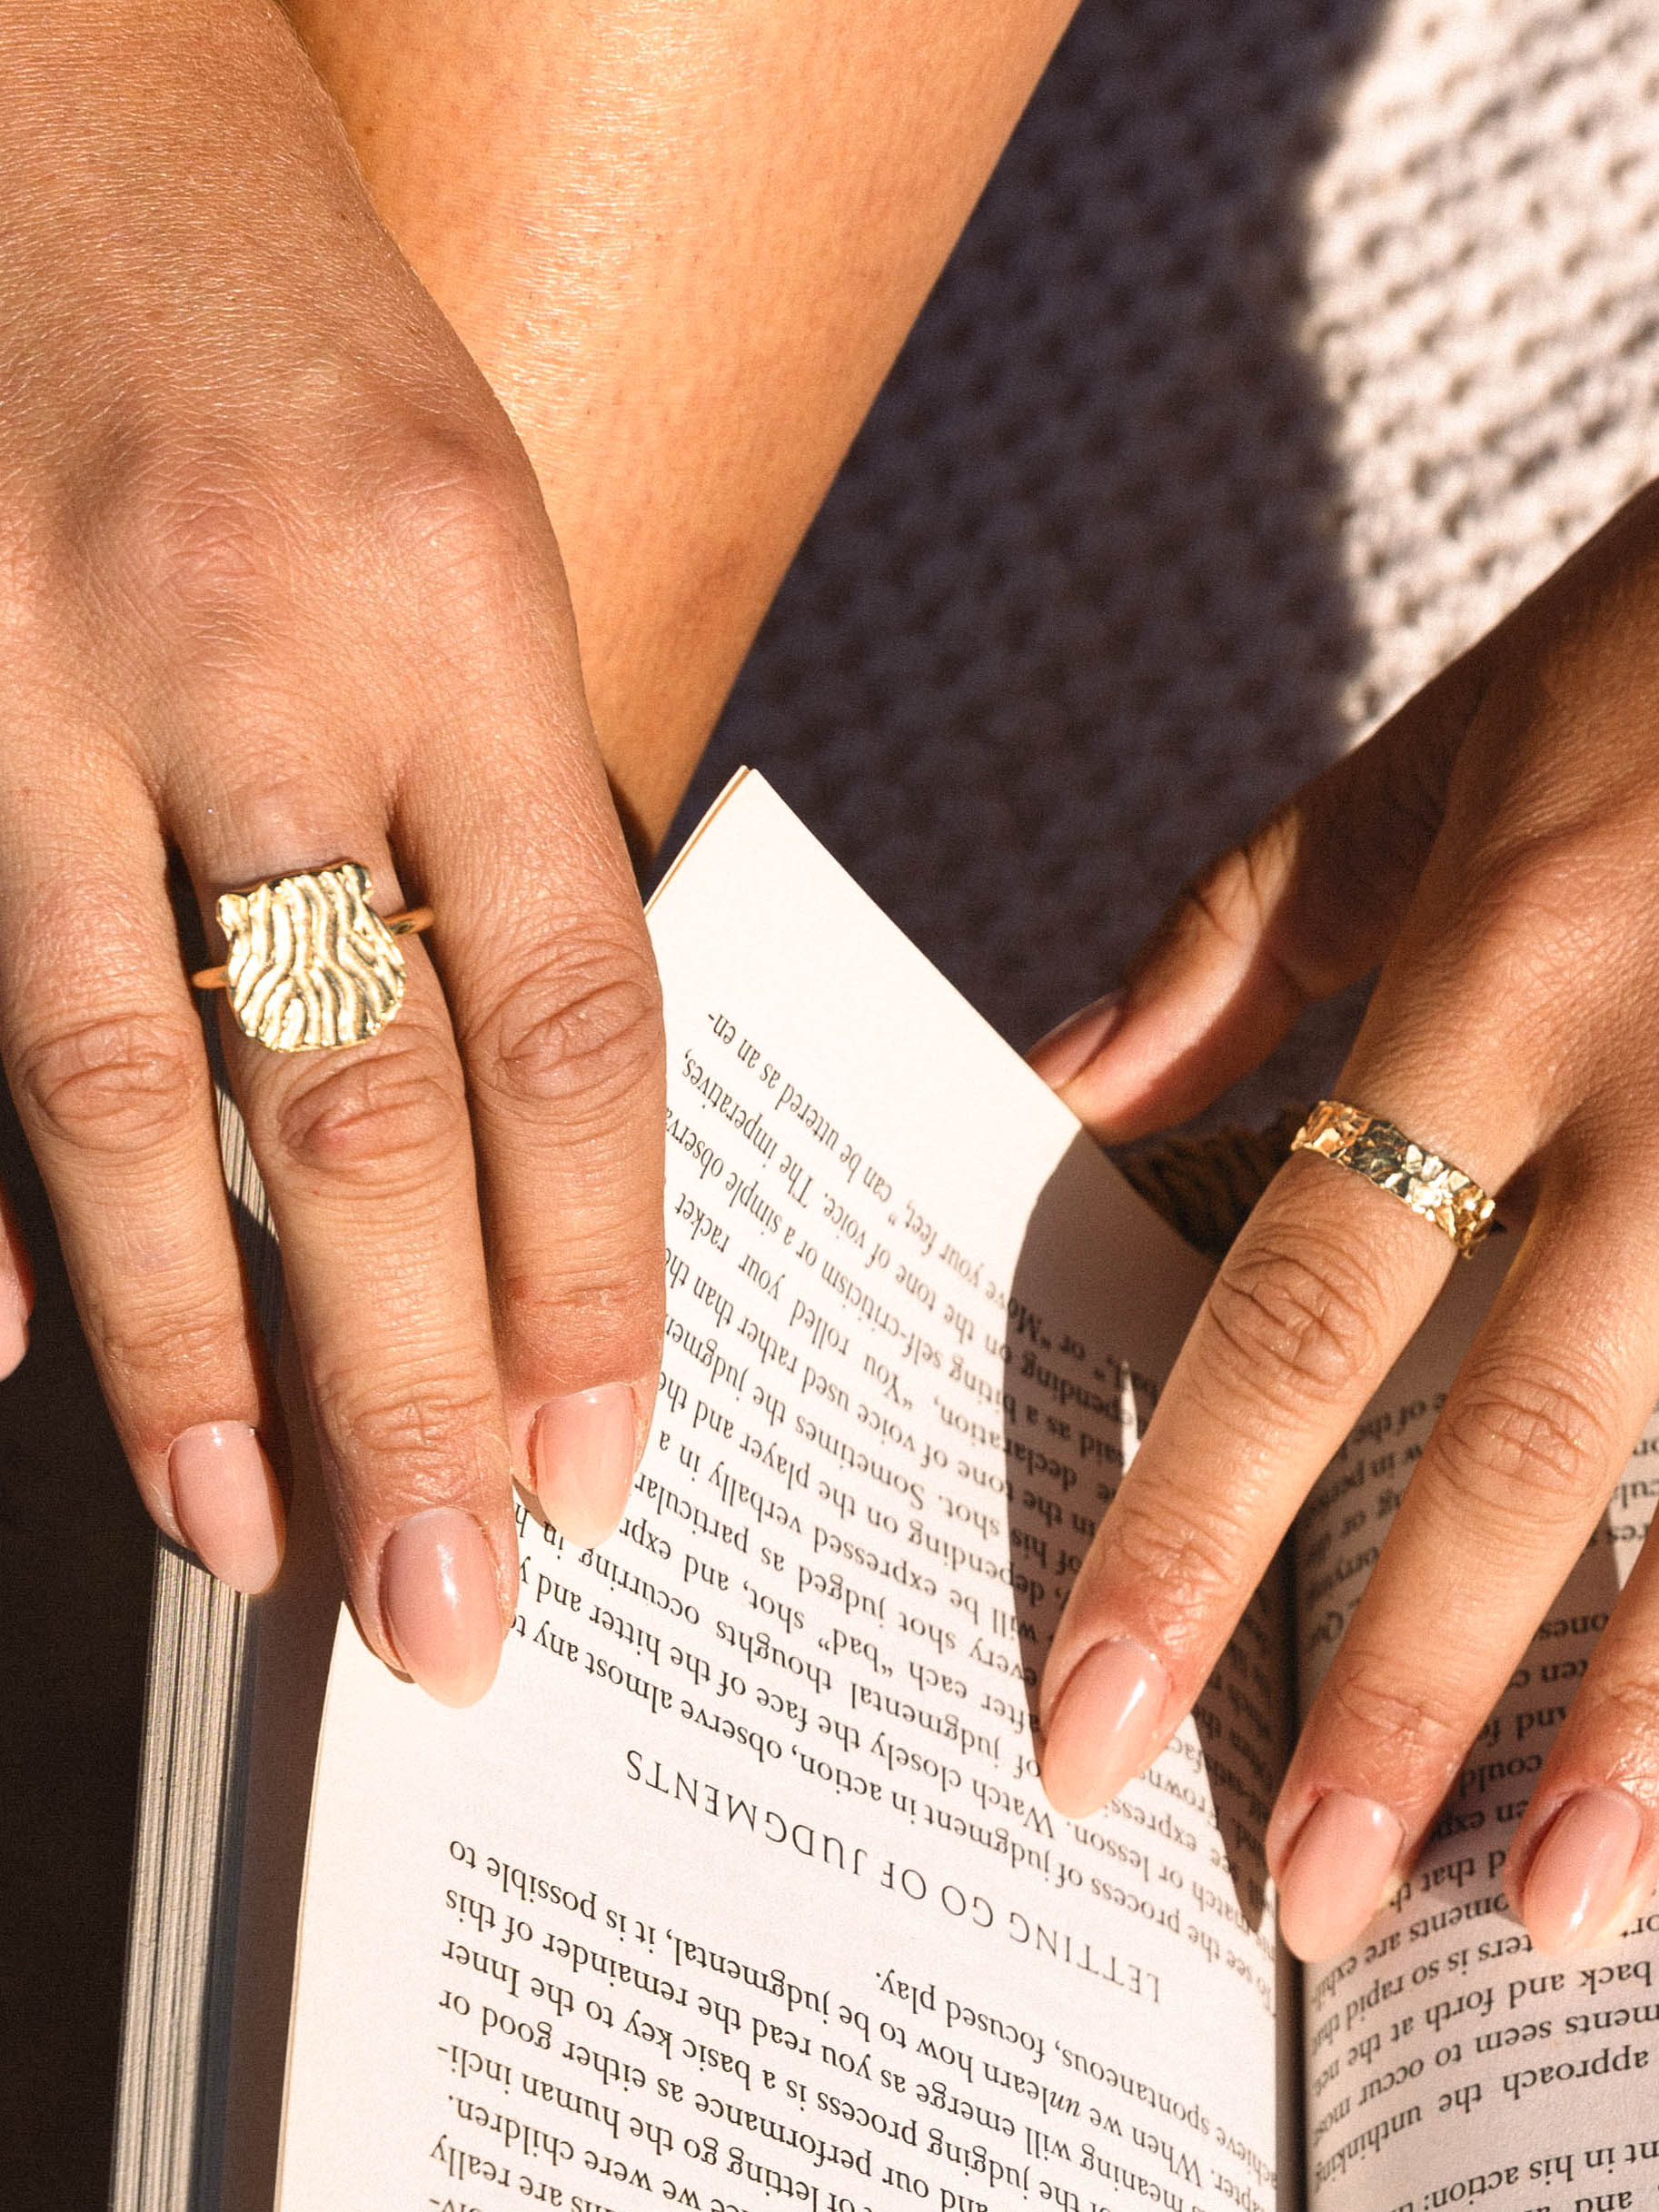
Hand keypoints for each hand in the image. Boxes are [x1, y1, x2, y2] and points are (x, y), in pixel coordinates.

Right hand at [0, 2, 663, 1701]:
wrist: (45, 54)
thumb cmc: (287, 294)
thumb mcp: (466, 519)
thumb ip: (489, 802)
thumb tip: (504, 1104)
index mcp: (462, 600)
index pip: (569, 1020)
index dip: (593, 1269)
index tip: (610, 1460)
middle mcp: (256, 647)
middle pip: (359, 1096)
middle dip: (414, 1380)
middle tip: (459, 1604)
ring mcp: (42, 674)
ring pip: (116, 1082)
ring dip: (187, 1343)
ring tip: (245, 1539)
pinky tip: (21, 1358)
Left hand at [1030, 479, 1658, 1958]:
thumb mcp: (1441, 751)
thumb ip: (1249, 937)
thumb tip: (1065, 1098)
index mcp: (1511, 963)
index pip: (1307, 1298)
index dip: (1194, 1522)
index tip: (1086, 1713)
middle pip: (1517, 1432)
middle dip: (1397, 1682)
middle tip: (1290, 1905)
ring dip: (1640, 1713)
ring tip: (1537, 1912)